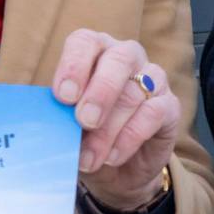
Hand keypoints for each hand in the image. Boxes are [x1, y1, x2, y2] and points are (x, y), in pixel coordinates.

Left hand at [53, 28, 183, 211]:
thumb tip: (43, 120)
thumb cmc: (84, 137)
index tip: (63, 96)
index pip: (85, 42)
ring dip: (109, 129)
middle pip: (119, 59)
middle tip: (84, 121)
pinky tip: (113, 156)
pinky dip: (130, 137)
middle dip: (100, 91)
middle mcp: (126, 58)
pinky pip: (154, 112)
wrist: (116, 170)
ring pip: (135, 92)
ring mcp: (152, 79)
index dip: (74, 65)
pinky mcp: (170, 105)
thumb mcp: (64, 125)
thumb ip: (57, 116)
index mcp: (94, 53)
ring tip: (90, 158)